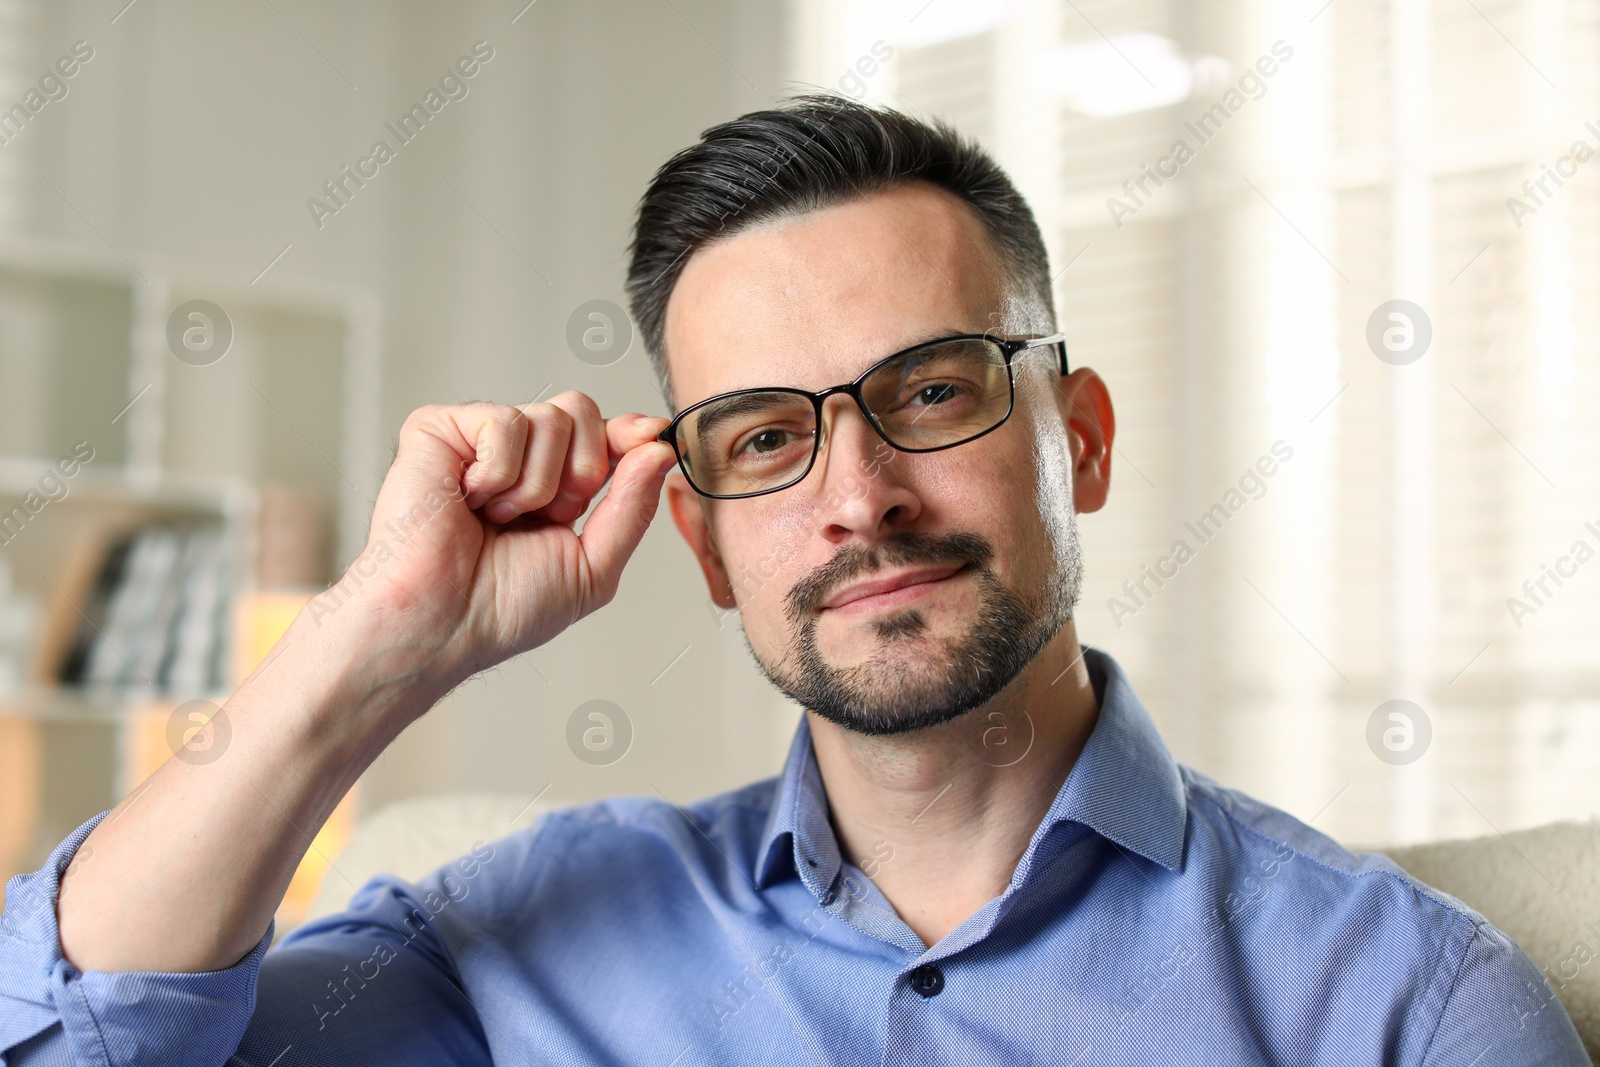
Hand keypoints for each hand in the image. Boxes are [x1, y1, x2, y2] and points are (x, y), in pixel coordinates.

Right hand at [322, 393, 674, 692]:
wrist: (442, 626)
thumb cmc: (502, 609)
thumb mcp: (593, 568)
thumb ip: (632, 508)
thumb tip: (661, 450)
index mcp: (553, 487)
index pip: (602, 436)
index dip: (630, 433)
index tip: (651, 434)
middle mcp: (517, 458)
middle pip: (581, 410)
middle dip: (582, 469)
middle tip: (546, 515)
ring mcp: (476, 440)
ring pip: (550, 417)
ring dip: (536, 485)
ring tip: (496, 518)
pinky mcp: (438, 429)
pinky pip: (504, 420)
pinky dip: (498, 473)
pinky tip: (470, 501)